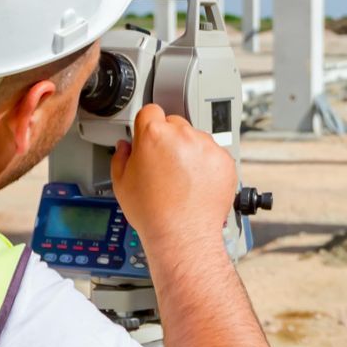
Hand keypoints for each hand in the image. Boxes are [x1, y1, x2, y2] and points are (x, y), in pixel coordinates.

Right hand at [110, 104, 235, 257]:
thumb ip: (121, 156)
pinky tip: (197, 183)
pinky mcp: (225, 160)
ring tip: (182, 178)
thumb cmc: (153, 213)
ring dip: (189, 150)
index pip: (150, 111)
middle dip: (168, 139)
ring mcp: (207, 147)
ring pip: (196, 138)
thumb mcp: (121, 182)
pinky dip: (207, 165)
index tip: (148, 136)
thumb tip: (126, 146)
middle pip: (174, 124)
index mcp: (154, 135)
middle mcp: (183, 135)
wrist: (183, 234)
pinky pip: (214, 154)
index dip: (147, 125)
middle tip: (164, 164)